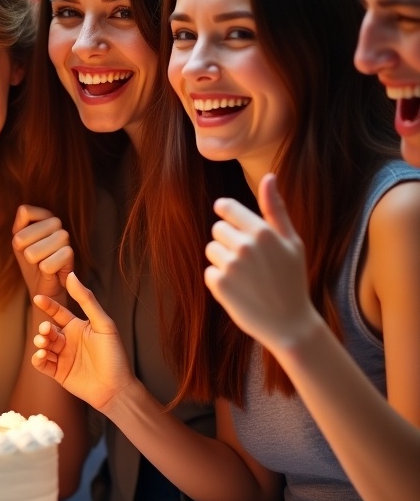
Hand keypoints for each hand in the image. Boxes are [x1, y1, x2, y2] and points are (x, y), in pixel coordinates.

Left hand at [12, 205, 72, 299]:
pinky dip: (45, 271)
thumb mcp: (19, 243)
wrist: (44, 284)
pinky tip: (52, 271)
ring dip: (34, 262)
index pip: (25, 211)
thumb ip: (20, 226)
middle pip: (24, 236)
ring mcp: (65, 237)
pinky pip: (46, 265)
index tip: (24, 244)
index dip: (18, 233)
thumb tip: (23, 210)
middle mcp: (56, 222)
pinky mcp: (70, 254)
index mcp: (43, 216)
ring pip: (34, 251)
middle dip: (24, 251)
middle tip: (33, 258)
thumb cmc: (31, 262)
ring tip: (42, 264)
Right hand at [31, 273, 134, 413]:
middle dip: (44, 328)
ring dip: (40, 342)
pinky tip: (42, 355)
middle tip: (47, 330)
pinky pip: (41, 363)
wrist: (116, 389)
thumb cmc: (114, 356)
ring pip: (42, 345)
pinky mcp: (58, 373)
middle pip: (47, 329)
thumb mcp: (103, 324)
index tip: (38, 297)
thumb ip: (86, 300)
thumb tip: (72, 276)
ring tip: (45, 343)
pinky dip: (37, 358)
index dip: (47, 304)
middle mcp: (68, 341)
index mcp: (78, 327)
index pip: (58, 312)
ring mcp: (62, 357)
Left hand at [205, 173, 322, 353]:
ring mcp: (230, 265)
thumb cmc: (292, 280)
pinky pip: (209, 271)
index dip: (228, 216)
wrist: (290, 324)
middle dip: (229, 241)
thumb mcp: (291, 242)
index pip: (224, 207)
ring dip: (223, 261)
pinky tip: (240, 290)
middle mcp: (244, 246)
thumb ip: (275, 209)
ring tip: (247, 276)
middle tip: (250, 261)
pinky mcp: (219, 284)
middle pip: (217, 229)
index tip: (235, 226)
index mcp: (262, 231)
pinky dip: (220, 280)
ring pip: (211, 250)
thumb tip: (269, 176)